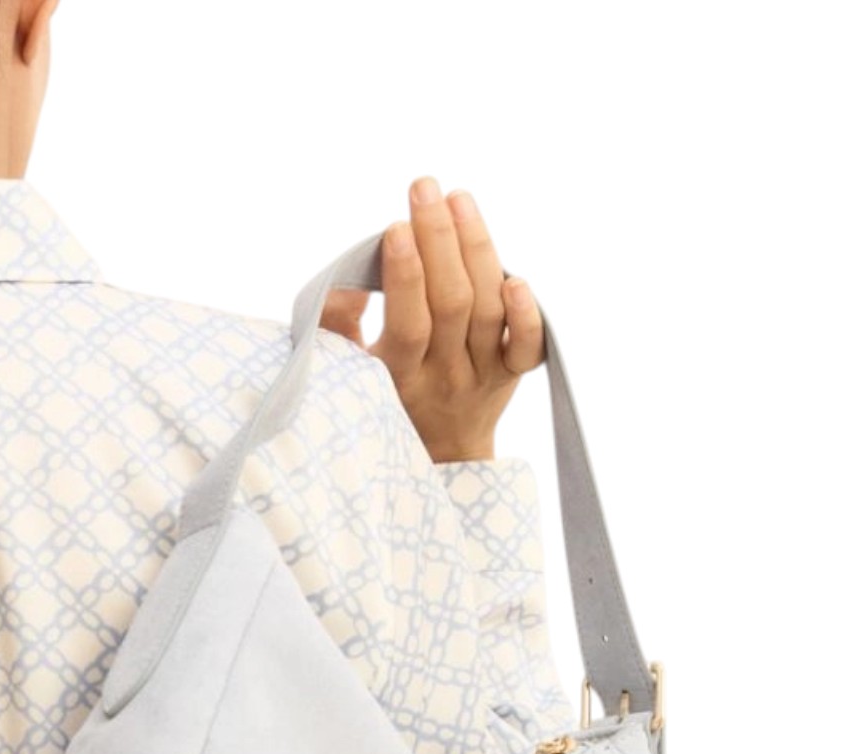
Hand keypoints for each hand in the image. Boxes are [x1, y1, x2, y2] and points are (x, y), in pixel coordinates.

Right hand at [320, 175, 544, 462]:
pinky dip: (526, 314)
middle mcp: (445, 376)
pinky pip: (528, 348)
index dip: (405, 275)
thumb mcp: (349, 369)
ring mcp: (482, 375)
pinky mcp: (511, 373)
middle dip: (438, 240)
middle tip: (424, 188)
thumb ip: (337, 326)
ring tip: (458, 199)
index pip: (409, 323)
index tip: (395, 227)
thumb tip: (349, 278)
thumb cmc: (386, 397)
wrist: (439, 454)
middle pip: (452, 304)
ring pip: (487, 308)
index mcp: (400, 378)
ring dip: (476, 248)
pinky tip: (517, 276)